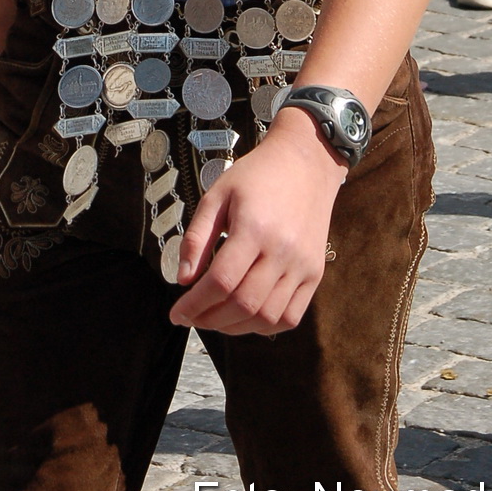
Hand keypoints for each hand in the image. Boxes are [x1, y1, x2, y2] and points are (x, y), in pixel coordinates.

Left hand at [170, 113, 345, 335]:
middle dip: (210, 319)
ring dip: (235, 327)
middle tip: (192, 316)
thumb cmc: (257, 175)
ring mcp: (303, 265)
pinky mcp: (316, 274)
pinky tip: (245, 317)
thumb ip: (197, 237)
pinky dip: (264, 326)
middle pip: (243, 304)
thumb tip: (183, 279)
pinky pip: (291, 317)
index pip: (221, 281)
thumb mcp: (217, 194)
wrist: (305, 163)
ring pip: (266, 317)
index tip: (176, 313)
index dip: (194, 304)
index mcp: (254, 227)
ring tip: (215, 318)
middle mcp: (282, 251)